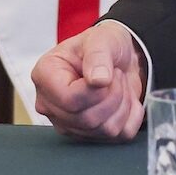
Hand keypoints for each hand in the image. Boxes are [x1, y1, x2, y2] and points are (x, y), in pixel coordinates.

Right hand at [32, 23, 144, 141]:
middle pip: (86, 119)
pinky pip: (118, 136)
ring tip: (118, 84)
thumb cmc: (104, 45)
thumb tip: (98, 80)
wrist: (120, 58)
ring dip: (123, 104)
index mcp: (45, 76)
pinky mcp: (89, 135)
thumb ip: (98, 55)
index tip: (106, 73)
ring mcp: (68, 123)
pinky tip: (124, 100)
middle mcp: (51, 104)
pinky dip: (130, 116)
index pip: (68, 100)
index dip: (94, 91)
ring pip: (104, 130)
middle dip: (113, 95)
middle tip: (115, 75)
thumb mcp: (101, 38)